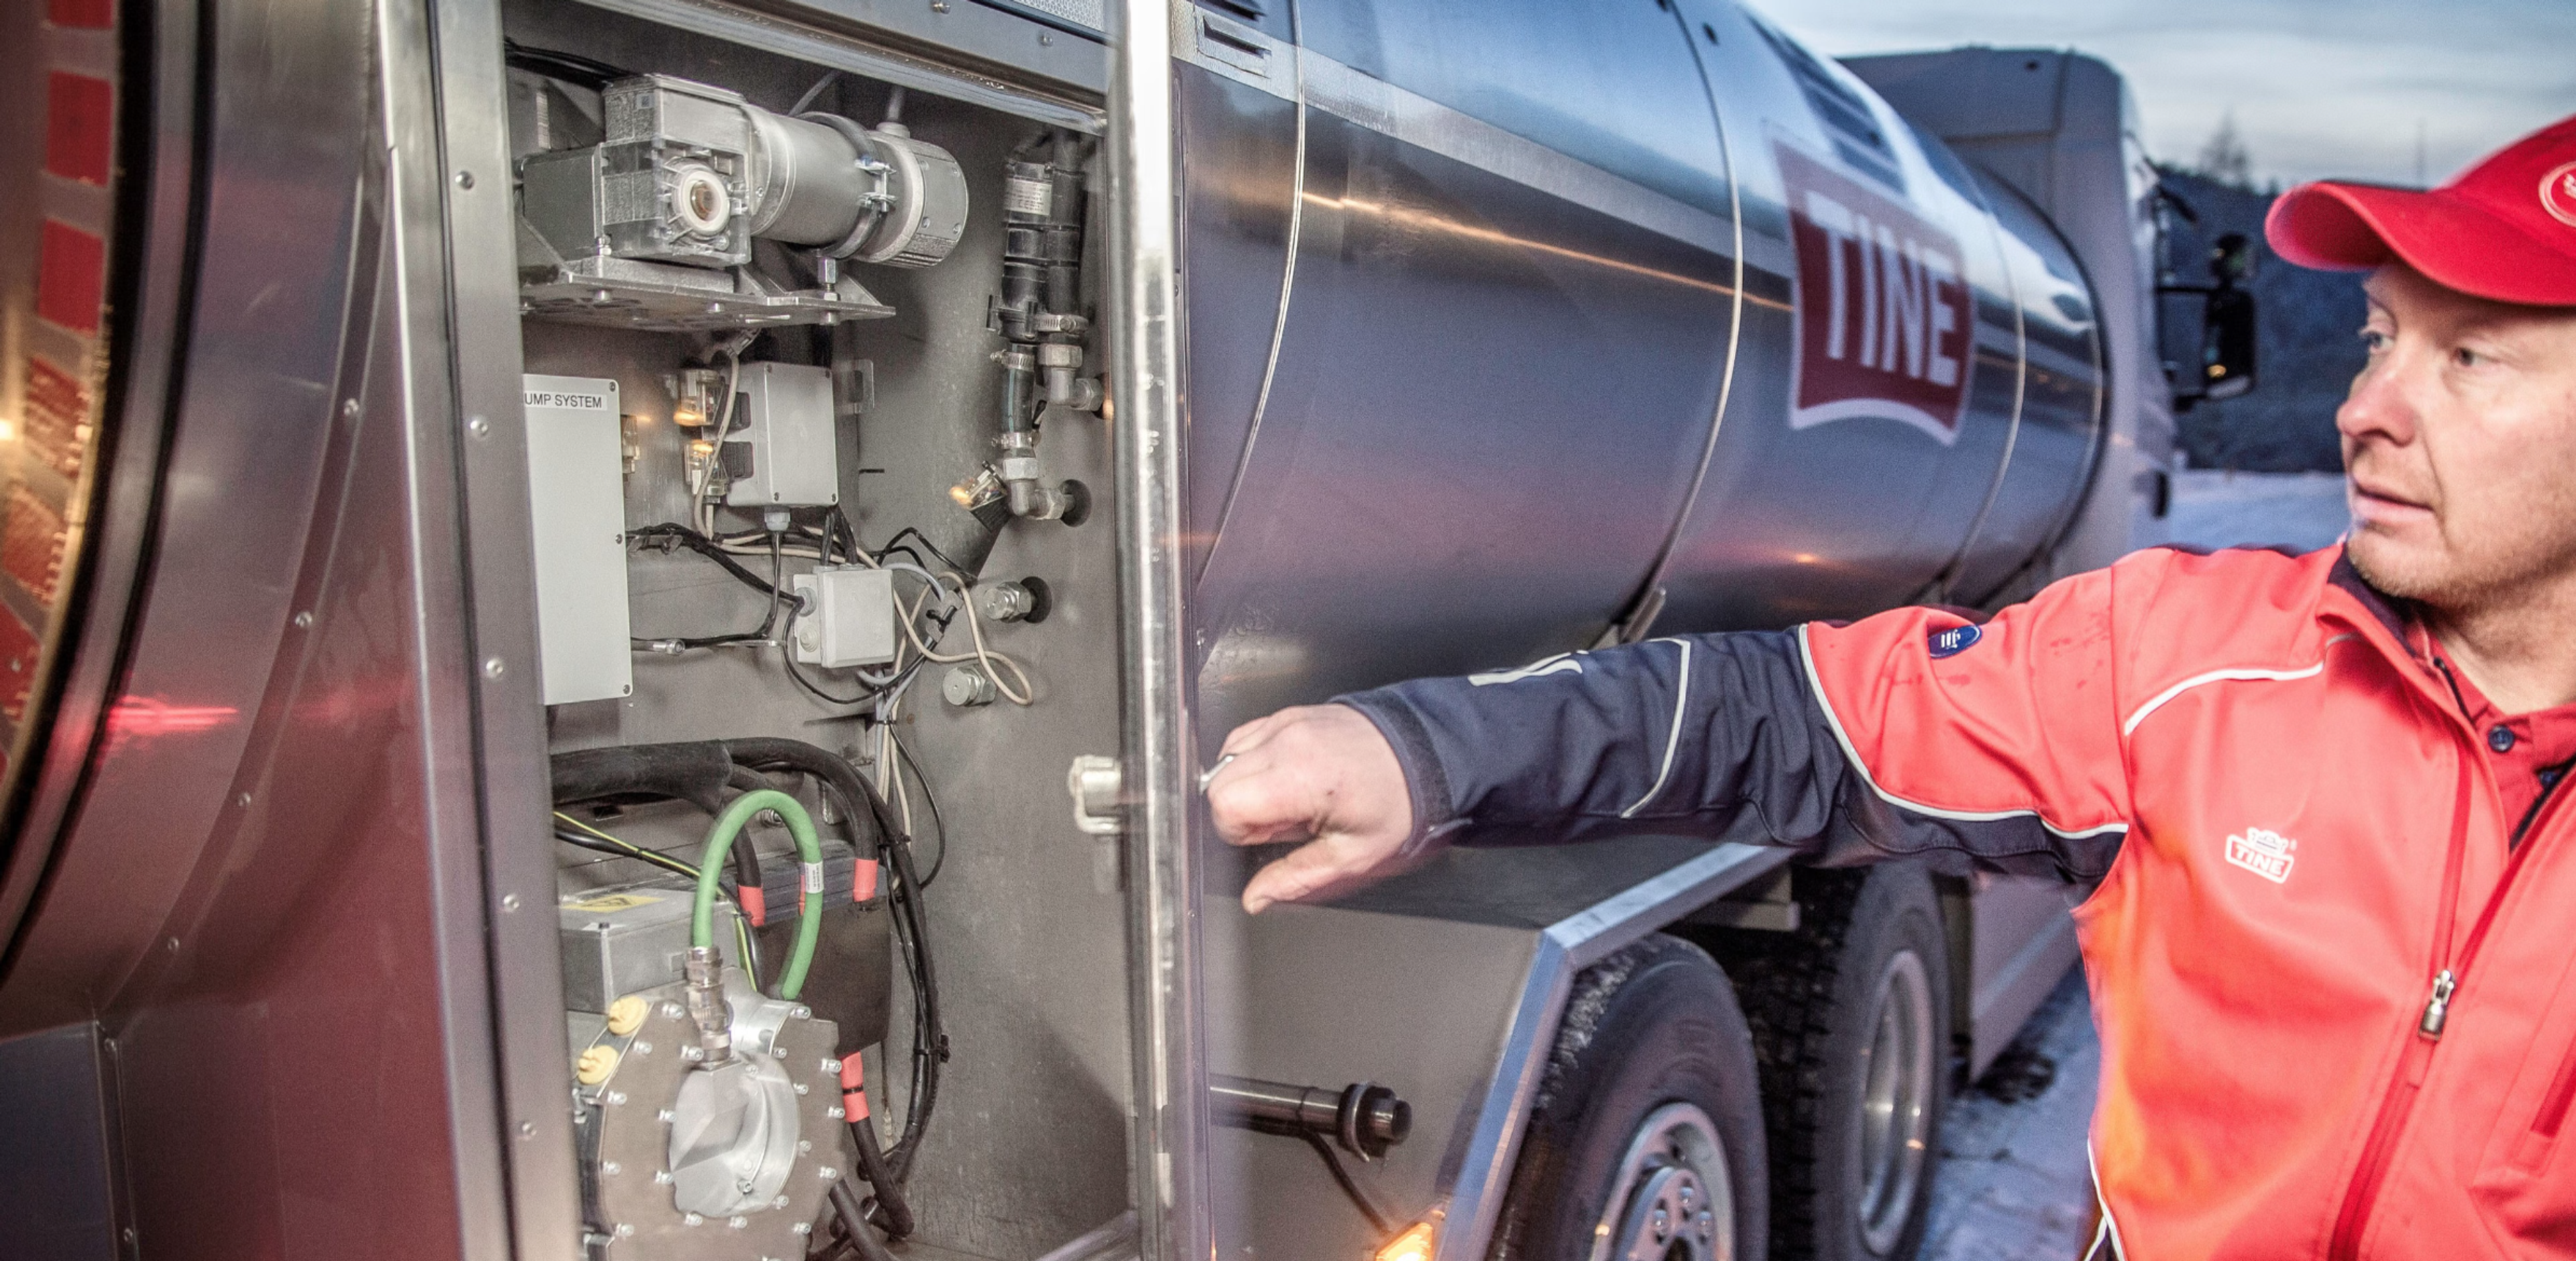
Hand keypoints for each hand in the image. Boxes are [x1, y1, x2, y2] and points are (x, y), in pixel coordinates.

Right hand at [1205, 704, 1416, 913]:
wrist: (1428, 752)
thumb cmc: (1400, 802)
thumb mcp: (1352, 855)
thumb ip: (1295, 878)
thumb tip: (1255, 897)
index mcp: (1301, 778)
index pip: (1224, 804)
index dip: (1239, 832)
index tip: (1270, 838)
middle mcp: (1287, 742)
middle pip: (1217, 782)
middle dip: (1240, 811)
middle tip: (1283, 821)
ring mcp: (1286, 722)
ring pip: (1226, 758)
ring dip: (1245, 784)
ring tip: (1289, 798)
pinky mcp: (1289, 714)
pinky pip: (1246, 739)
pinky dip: (1253, 762)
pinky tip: (1286, 778)